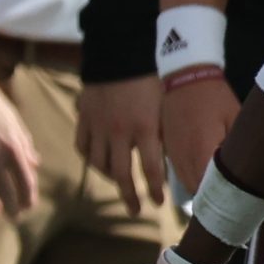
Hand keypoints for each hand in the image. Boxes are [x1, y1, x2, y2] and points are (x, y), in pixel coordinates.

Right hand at [78, 76, 168, 215]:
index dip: (156, 190)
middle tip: (137, 210)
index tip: (160, 203)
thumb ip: (169, 132)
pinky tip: (99, 164)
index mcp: (145, 128)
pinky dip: (91, 159)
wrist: (120, 53)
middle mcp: (119, 132)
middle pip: (122, 174)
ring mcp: (98, 126)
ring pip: (100, 163)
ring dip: (111, 178)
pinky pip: (83, 146)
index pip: (152, 169)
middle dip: (130, 195)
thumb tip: (181, 157)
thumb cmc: (152, 77)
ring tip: (121, 186)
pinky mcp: (84, 119)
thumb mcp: (168, 105)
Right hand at [160, 74, 239, 199]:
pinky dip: (195, 179)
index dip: (226, 199)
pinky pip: (181, 174)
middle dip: (217, 198)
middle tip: (237, 199)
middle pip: (199, 191)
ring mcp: (174, 156)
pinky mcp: (169, 151)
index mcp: (202, 151)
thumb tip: (254, 168)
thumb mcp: (236, 118)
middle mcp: (184, 159)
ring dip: (205, 190)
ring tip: (225, 191)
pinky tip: (210, 177)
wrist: (185, 78)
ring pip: (189, 185)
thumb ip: (240, 147)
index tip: (242, 203)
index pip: (212, 189)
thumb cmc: (215, 97)